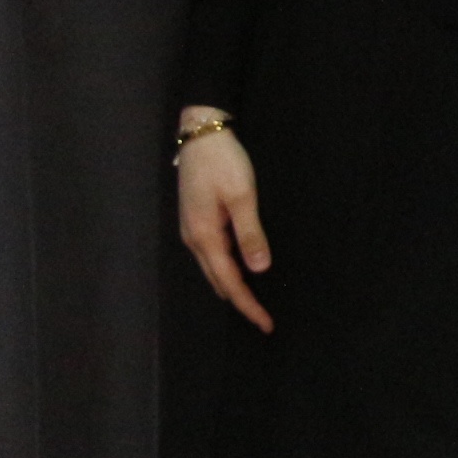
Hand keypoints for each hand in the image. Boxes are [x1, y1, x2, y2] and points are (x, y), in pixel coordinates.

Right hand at [175, 109, 273, 333]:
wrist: (200, 133)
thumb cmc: (223, 162)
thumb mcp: (242, 196)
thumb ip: (250, 233)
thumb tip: (259, 269)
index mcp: (204, 236)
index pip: (229, 281)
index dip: (247, 304)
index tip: (265, 324)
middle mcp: (193, 238)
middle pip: (217, 280)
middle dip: (240, 300)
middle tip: (264, 319)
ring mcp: (191, 229)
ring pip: (213, 268)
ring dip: (232, 286)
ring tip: (254, 302)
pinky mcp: (196, 219)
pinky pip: (211, 254)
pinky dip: (226, 269)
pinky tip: (239, 271)